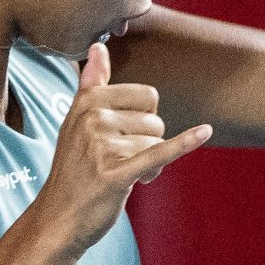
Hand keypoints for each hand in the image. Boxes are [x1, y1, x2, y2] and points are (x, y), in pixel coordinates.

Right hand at [34, 43, 212, 250]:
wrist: (60, 217)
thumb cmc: (75, 168)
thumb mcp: (77, 121)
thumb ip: (91, 84)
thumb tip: (98, 47)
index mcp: (87, 101)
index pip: (147, 95)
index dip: (143, 120)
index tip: (122, 137)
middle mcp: (92, 117)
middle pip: (155, 120)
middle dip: (148, 143)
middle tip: (122, 161)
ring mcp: (102, 145)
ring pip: (157, 143)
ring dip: (149, 165)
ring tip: (123, 176)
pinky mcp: (115, 173)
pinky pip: (159, 152)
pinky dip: (184, 143)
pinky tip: (205, 132)